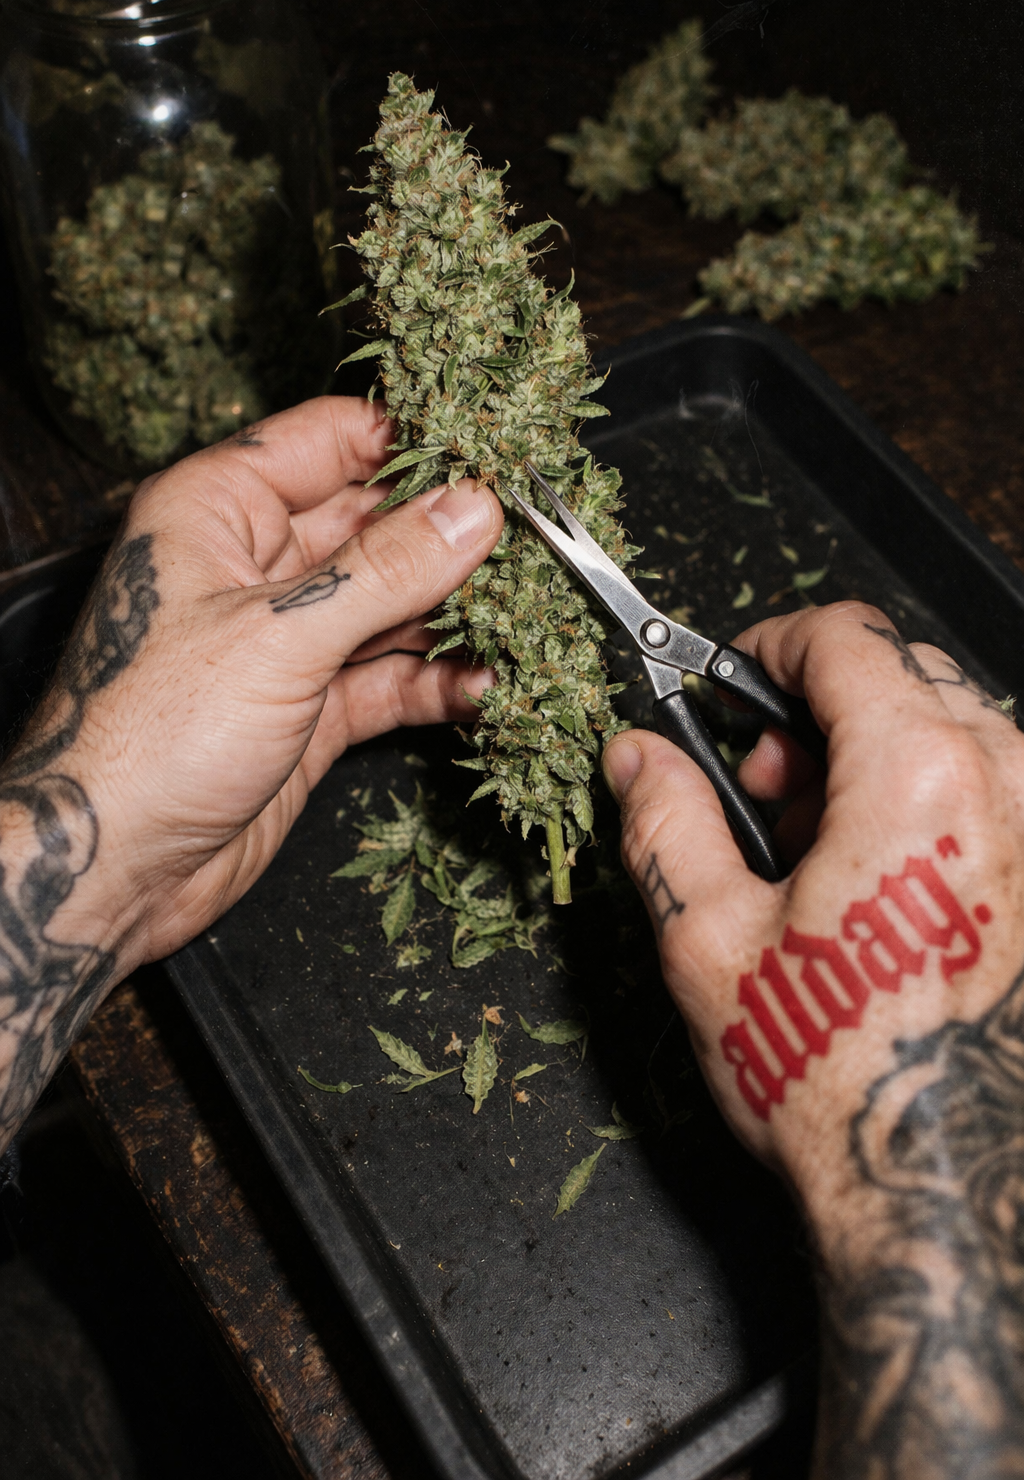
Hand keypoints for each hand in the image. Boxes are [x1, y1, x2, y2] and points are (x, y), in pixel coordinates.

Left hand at [0, 396, 502, 1145]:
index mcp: (218, 509)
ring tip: (529, 617)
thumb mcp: (280, 635)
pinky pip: (390, 677)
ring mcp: (287, 640)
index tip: (498, 451)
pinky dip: (437, 682)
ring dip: (456, 614)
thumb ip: (387, 570)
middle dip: (452, 536)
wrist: (112, 869)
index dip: (414, 442)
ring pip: (391, 603)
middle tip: (537, 541)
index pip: (332, 440)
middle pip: (374, 523)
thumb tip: (475, 509)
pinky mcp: (311, 708)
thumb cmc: (153, 734)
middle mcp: (254, 564)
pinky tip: (485, 688)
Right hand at [603, 602, 1023, 1474]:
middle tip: (758, 793)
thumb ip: (665, 822)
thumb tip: (639, 758)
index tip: (730, 683)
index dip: (768, 645)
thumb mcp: (710, 941)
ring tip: (811, 856)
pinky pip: (985, 791)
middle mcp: (1005, 785)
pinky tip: (872, 886)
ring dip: (867, 760)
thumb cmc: (840, 1078)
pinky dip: (919, 804)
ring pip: (947, 731)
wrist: (945, 1189)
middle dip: (815, 714)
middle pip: (899, 675)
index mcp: (919, 774)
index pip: (844, 636)